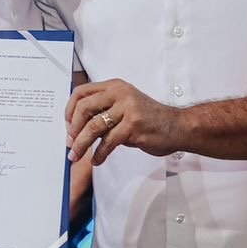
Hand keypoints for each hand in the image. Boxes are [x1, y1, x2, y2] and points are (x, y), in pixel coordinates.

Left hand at [66, 78, 186, 163]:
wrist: (178, 127)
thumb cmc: (149, 119)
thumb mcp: (124, 107)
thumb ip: (103, 112)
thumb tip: (75, 128)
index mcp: (114, 87)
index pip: (81, 93)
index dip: (69, 110)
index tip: (67, 127)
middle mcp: (119, 93)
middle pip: (84, 108)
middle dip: (72, 128)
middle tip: (70, 143)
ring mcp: (127, 108)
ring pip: (94, 126)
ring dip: (82, 144)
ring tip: (76, 155)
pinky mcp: (133, 125)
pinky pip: (108, 141)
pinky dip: (100, 153)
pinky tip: (97, 160)